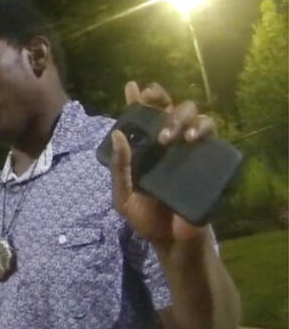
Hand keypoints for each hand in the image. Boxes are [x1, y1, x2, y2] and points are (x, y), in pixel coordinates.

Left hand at [110, 81, 215, 246]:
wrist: (172, 241)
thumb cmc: (146, 218)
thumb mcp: (124, 196)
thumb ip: (119, 168)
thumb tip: (117, 135)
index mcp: (144, 149)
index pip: (140, 118)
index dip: (137, 100)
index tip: (131, 87)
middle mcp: (166, 144)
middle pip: (168, 108)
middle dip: (159, 101)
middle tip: (151, 107)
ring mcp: (188, 150)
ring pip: (192, 114)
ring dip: (180, 117)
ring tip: (169, 138)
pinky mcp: (206, 159)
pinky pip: (210, 133)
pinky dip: (202, 128)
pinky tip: (192, 138)